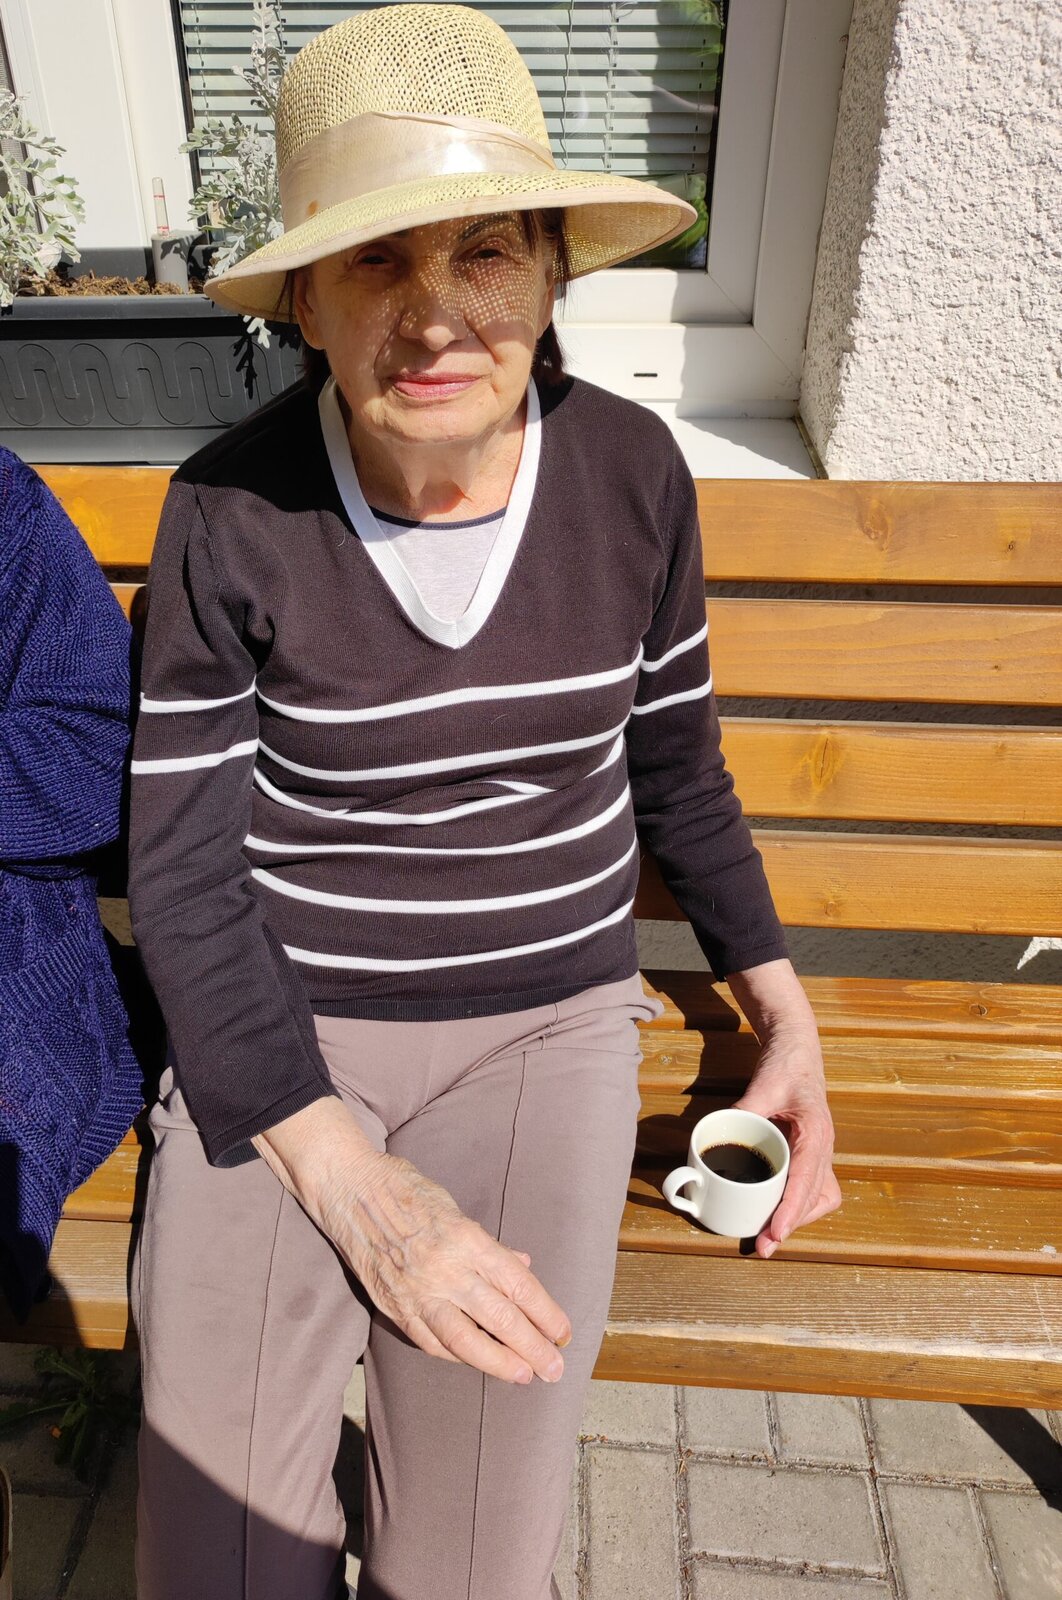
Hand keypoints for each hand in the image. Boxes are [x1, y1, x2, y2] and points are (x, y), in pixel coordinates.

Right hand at [252, 1096, 571, 1384]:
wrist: (349, 1190)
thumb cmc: (407, 1189)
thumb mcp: (455, 1207)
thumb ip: (489, 1245)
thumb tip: (522, 1269)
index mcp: (467, 1240)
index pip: (518, 1286)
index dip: (545, 1313)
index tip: (562, 1331)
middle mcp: (446, 1270)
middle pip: (499, 1319)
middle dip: (532, 1347)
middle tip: (555, 1368)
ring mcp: (417, 1293)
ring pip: (465, 1341)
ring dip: (498, 1362)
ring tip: (523, 1376)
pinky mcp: (393, 1307)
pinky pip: (429, 1341)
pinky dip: (455, 1355)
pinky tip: (473, 1362)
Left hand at [729, 1028, 842, 1259]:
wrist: (797, 1051)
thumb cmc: (784, 1067)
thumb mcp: (763, 1085)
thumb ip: (745, 1109)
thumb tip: (717, 1133)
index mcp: (816, 1133)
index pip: (806, 1179)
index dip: (791, 1210)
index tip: (776, 1233)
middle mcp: (824, 1147)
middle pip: (814, 1197)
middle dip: (791, 1224)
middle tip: (764, 1246)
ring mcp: (821, 1153)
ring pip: (820, 1198)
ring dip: (798, 1220)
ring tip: (770, 1237)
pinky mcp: (811, 1155)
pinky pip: (815, 1190)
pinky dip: (800, 1207)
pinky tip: (780, 1216)